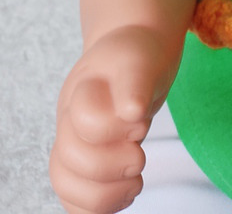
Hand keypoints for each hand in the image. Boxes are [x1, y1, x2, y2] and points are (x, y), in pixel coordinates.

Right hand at [50, 26, 174, 213]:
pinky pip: (72, 198)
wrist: (132, 57)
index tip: (140, 117)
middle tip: (140, 155)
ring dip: (104, 194)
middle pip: (71, 157)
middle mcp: (70, 116)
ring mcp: (71, 140)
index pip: (87, 119)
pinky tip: (125, 193)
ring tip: (135, 182)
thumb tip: (132, 113)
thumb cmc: (139, 59)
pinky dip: (98, 207)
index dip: (117, 128)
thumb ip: (137, 82)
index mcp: (85, 87)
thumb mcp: (143, 59)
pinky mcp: (80, 163)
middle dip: (112, 164)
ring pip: (64, 182)